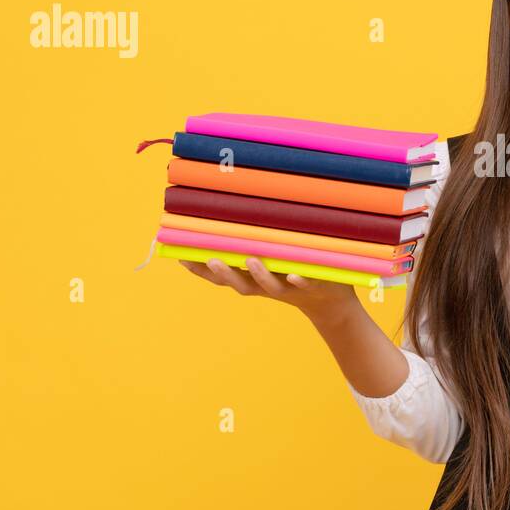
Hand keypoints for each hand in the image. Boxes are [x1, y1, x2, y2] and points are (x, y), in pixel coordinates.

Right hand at [178, 257, 358, 323]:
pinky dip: (299, 280)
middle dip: (225, 274)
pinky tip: (295, 275)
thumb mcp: (270, 255)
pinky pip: (306, 284)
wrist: (329, 299)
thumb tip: (228, 210)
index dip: (200, 270)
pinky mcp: (313, 286)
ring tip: (251, 261)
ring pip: (270, 286)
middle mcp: (266, 286)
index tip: (180, 256)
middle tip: (211, 260)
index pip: (221, 276)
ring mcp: (289, 287)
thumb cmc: (292, 269)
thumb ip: (250, 241)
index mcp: (251, 279)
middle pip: (240, 284)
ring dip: (259, 275)